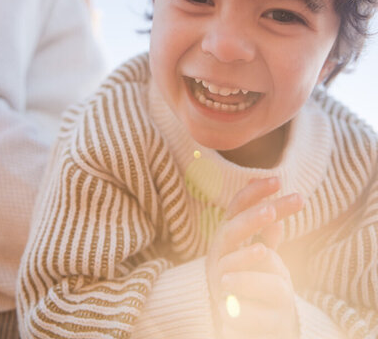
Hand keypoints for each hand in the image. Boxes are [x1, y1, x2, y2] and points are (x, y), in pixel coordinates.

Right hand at [207, 177, 302, 337]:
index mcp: (229, 233)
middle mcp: (220, 244)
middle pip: (236, 217)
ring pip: (229, 235)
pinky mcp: (219, 283)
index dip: (255, 190)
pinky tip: (262, 249)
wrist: (225, 318)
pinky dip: (244, 256)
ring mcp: (218, 263)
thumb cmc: (242, 280)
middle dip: (258, 203)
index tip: (278, 179)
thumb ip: (264, 236)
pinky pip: (229, 267)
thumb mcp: (256, 256)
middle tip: (279, 191)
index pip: (238, 204)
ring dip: (250, 222)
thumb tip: (278, 216)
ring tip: (272, 212)